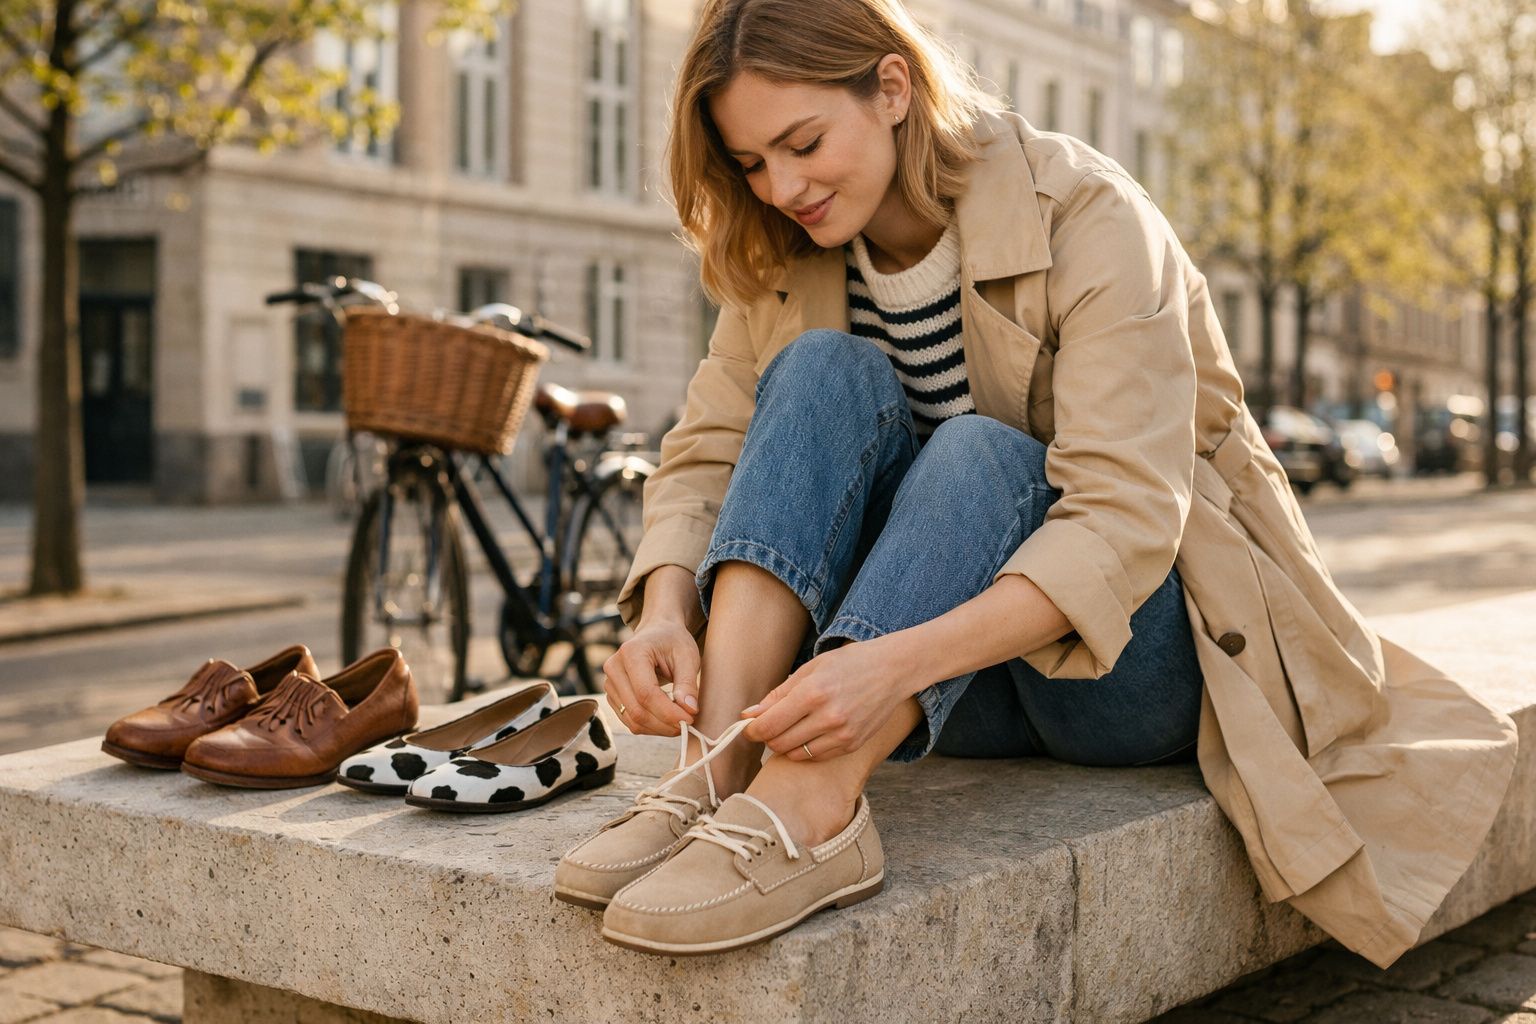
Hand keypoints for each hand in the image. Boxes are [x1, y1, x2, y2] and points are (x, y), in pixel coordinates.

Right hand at [602, 620, 699, 736]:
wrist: (657, 632)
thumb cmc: (673, 641)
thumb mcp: (687, 656)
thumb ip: (688, 683)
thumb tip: (689, 710)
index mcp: (631, 653)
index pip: (646, 693)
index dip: (668, 712)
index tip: (690, 719)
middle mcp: (614, 668)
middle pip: (637, 709)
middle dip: (665, 724)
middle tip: (688, 725)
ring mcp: (610, 683)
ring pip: (632, 719)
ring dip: (659, 728)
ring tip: (680, 722)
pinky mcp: (613, 696)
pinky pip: (629, 720)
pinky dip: (650, 726)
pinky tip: (667, 720)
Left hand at [739, 638, 906, 760]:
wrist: (892, 670)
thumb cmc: (849, 663)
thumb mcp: (810, 669)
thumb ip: (778, 694)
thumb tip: (750, 715)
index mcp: (813, 693)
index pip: (769, 725)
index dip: (752, 730)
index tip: (748, 728)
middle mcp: (827, 717)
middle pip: (779, 743)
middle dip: (767, 738)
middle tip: (769, 726)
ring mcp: (842, 734)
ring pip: (796, 754)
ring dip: (785, 745)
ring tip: (790, 728)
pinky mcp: (852, 744)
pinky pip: (816, 757)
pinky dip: (805, 749)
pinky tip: (809, 733)